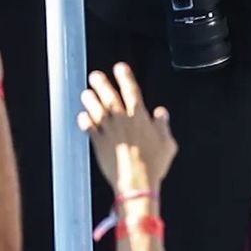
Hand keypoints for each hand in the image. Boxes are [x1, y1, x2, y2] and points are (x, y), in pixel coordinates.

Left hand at [78, 62, 177, 195]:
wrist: (136, 182)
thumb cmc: (154, 165)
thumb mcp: (167, 144)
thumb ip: (163, 126)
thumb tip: (161, 113)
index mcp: (139, 117)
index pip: (131, 91)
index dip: (125, 77)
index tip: (120, 67)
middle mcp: (122, 121)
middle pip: (109, 96)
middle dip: (101, 84)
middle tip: (94, 75)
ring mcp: (108, 131)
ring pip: (96, 109)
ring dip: (90, 100)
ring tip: (86, 92)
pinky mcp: (98, 144)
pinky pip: (89, 128)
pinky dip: (85, 120)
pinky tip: (82, 116)